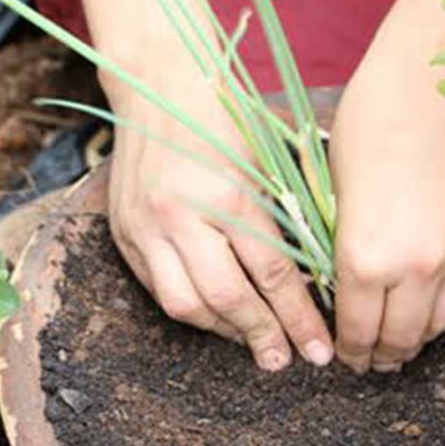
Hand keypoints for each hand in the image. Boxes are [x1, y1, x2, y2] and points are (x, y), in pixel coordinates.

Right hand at [102, 49, 333, 370]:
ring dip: (223, 331)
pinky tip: (214, 315)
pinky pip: (157, 288)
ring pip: (185, 304)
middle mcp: (182, 215)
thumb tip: (310, 279)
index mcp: (228, 194)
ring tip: (251, 341)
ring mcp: (147, 226)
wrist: (157, 84)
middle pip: (226, 298)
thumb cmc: (224, 117)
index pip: (271, 274)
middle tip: (285, 360)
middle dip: (261, 336)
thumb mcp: (263, 162)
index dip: (299, 317)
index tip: (320, 348)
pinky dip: (190, 308)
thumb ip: (279, 220)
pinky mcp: (124, 231)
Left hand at [329, 65, 444, 373]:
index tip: (345, 358)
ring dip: (418, 340)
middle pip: (402, 337)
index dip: (349, 350)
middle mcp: (415, 265)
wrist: (431, 86)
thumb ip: (342, 246)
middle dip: (383, 356)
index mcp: (365, 255)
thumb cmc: (368, 125)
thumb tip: (343, 282)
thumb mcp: (334, 191)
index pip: (358, 328)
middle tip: (372, 362)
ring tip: (402, 344)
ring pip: (440, 323)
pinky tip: (430, 304)